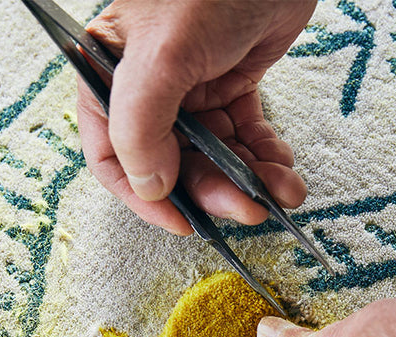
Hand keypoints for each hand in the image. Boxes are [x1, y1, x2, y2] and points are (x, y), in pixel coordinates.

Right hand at [78, 0, 315, 233]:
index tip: (184, 224)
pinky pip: (245, 139)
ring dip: (247, 183)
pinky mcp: (232, 87)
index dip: (146, 198)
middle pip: (172, 166)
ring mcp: (192, 91)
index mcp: (112, 78)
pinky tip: (284, 172)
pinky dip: (265, 160)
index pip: (112, 156)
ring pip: (213, 158)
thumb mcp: (164, 54)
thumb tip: (149, 185)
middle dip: (213, 192)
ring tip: (278, 190)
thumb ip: (141, 124)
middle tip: (246, 209)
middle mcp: (148, 91)